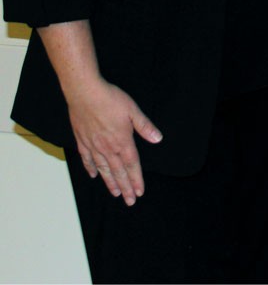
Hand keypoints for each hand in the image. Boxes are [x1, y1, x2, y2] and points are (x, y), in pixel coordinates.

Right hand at [66, 78, 162, 204]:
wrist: (85, 93)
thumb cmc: (111, 100)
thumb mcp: (133, 111)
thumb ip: (145, 126)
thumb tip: (158, 139)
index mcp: (122, 141)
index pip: (132, 164)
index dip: (136, 179)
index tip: (140, 192)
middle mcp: (107, 147)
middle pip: (118, 171)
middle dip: (125, 187)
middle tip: (130, 201)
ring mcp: (93, 146)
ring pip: (103, 169)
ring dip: (110, 182)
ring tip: (115, 193)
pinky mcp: (82, 141)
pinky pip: (87, 159)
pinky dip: (91, 168)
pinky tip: (94, 175)